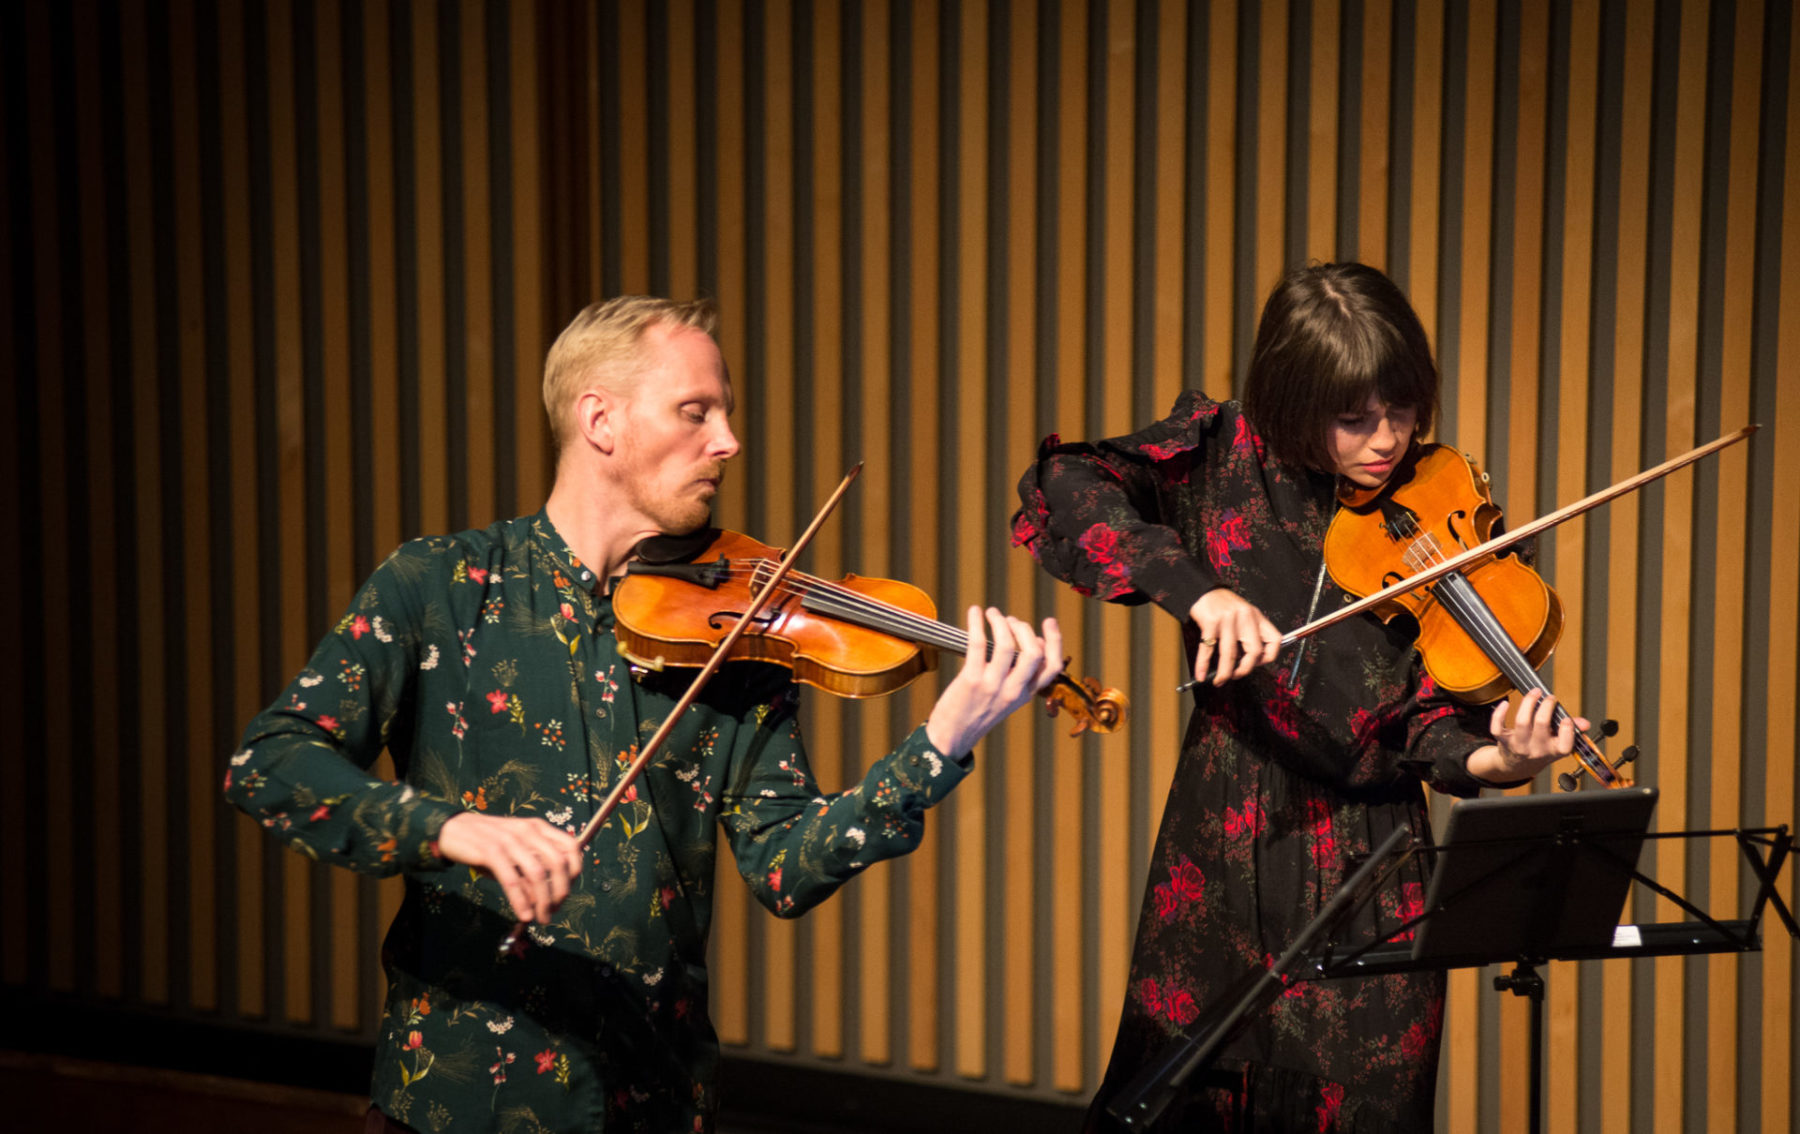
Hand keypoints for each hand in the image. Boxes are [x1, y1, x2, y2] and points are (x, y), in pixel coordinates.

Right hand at [436, 812, 584, 923]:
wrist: (453, 830)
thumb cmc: (488, 845)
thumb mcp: (515, 852)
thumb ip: (531, 870)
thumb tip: (546, 900)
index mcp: (538, 828)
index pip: (571, 847)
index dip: (575, 872)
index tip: (566, 892)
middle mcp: (528, 830)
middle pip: (558, 863)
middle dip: (561, 892)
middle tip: (553, 911)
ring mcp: (510, 839)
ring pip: (537, 873)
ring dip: (543, 901)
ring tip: (540, 918)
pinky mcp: (490, 851)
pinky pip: (512, 879)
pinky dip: (521, 900)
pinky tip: (524, 915)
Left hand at [925, 608, 1064, 756]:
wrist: (951, 738)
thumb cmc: (976, 714)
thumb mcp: (1006, 699)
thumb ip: (1019, 676)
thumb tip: (1032, 643)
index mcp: (1025, 694)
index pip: (1052, 667)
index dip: (1054, 640)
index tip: (1048, 622)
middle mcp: (1013, 691)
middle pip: (1034, 652)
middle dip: (1024, 629)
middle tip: (1011, 620)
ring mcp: (993, 686)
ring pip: (1008, 645)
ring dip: (1000, 622)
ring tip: (992, 613)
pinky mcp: (971, 680)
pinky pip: (978, 644)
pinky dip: (977, 623)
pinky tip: (975, 613)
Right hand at [1187, 589, 1281, 685]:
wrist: (1202, 590)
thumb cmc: (1223, 605)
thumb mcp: (1244, 613)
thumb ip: (1250, 632)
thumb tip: (1250, 660)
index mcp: (1256, 616)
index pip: (1274, 640)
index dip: (1269, 656)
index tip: (1259, 664)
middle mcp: (1245, 617)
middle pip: (1254, 650)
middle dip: (1245, 669)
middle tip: (1237, 675)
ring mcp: (1228, 620)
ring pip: (1230, 654)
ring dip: (1225, 673)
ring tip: (1220, 680)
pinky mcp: (1211, 622)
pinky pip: (1207, 649)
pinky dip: (1203, 665)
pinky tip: (1201, 673)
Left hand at [1468, 688, 1590, 782]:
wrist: (1518, 766)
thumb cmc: (1541, 750)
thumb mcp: (1559, 744)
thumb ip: (1572, 731)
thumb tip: (1585, 723)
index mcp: (1555, 751)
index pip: (1565, 745)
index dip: (1567, 730)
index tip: (1567, 718)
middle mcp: (1537, 749)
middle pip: (1541, 724)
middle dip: (1546, 706)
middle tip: (1550, 697)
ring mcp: (1519, 745)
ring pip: (1522, 722)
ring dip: (1528, 703)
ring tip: (1535, 692)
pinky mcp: (1504, 741)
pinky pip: (1497, 727)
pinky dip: (1499, 714)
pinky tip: (1505, 703)